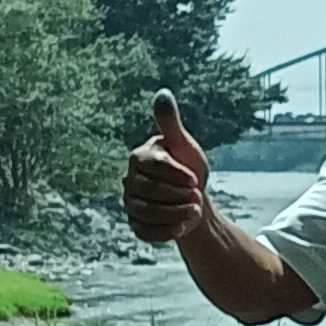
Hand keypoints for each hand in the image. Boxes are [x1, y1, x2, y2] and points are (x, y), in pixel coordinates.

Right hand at [122, 89, 211, 243]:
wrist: (192, 198)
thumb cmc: (187, 166)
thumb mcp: (184, 144)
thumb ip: (170, 123)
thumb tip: (163, 93)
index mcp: (139, 157)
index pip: (154, 166)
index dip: (177, 174)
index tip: (195, 179)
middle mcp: (128, 180)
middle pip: (149, 191)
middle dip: (177, 195)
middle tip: (197, 196)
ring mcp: (130, 203)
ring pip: (147, 212)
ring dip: (175, 214)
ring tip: (195, 210)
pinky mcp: (136, 224)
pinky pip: (145, 232)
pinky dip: (167, 231)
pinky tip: (184, 226)